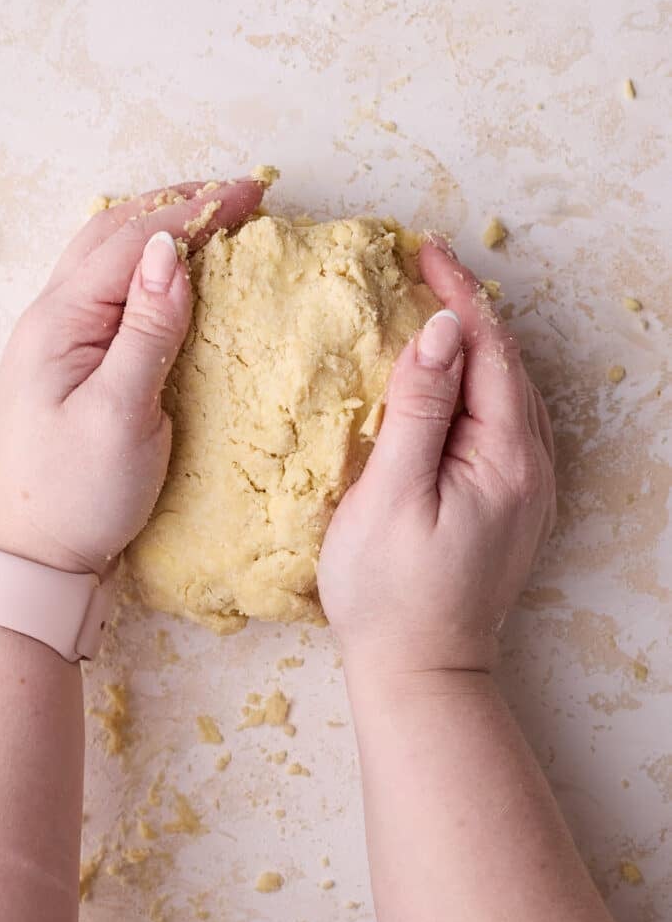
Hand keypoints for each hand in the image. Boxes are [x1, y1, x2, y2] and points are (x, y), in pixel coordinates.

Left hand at [0, 178, 263, 575]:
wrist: (35, 554)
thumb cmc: (77, 493)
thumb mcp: (119, 414)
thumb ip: (146, 331)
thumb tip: (170, 254)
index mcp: (58, 323)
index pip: (132, 243)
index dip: (193, 212)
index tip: (251, 195)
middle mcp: (51, 318)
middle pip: (113, 234)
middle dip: (177, 205)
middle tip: (239, 196)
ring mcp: (57, 339)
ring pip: (108, 257)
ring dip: (159, 228)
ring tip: (212, 217)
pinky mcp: (72, 362)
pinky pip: (110, 291)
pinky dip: (147, 265)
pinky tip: (173, 272)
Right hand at [318, 238, 555, 675]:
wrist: (421, 670)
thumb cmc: (390, 590)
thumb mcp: (392, 493)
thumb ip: (419, 408)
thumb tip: (441, 329)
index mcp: (505, 456)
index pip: (487, 350)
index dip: (456, 296)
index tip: (421, 251)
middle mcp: (531, 465)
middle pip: (505, 364)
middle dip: (468, 310)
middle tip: (423, 268)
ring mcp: (527, 486)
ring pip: (507, 391)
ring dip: (475, 344)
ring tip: (435, 309)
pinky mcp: (512, 503)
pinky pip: (502, 421)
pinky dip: (478, 384)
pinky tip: (452, 379)